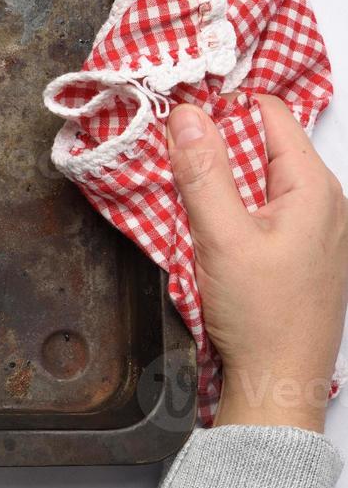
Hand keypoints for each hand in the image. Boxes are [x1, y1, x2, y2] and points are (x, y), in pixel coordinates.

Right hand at [167, 94, 347, 431]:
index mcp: (313, 187)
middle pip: (260, 144)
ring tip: (177, 185)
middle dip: (213, 142)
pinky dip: (225, 207)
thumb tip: (188, 115)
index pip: (269, 112)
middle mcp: (320, 201)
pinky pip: (256, 209)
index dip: (222, 105)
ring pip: (255, 179)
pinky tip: (199, 224)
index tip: (177, 112)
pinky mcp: (292, 252)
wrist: (279, 382)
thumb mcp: (223, 238)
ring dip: (215, 178)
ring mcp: (308, 228)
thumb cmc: (263, 317)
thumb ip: (204, 173)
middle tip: (166, 147)